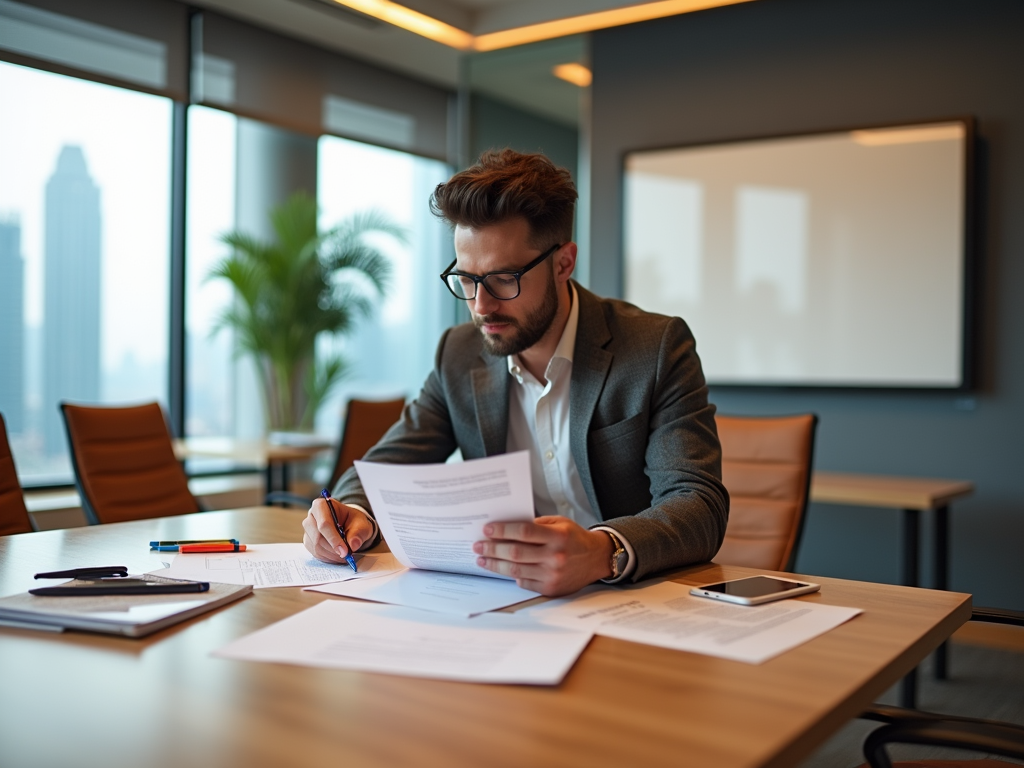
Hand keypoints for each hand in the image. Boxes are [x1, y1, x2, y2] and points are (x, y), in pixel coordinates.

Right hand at [302, 496, 374, 563]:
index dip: (334, 539)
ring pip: (316, 547)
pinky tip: (337, 556)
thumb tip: (353, 545)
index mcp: (321, 506)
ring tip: (345, 556)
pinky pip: (315, 553)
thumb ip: (358, 532)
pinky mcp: (308, 541)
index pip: (324, 524)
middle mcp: (311, 517)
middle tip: (347, 555)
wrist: (349, 524)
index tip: (344, 551)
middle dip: (333, 549)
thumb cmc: (353, 520)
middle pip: (317, 537)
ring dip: (331, 555)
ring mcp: (308, 530)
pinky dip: (328, 558)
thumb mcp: (361, 523)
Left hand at [472, 516, 613, 595]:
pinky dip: (512, 575)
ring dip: (495, 564)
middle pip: (516, 552)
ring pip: (516, 570)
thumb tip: (506, 528)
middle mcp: (555, 556)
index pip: (523, 531)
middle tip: (478, 545)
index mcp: (557, 536)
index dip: (502, 530)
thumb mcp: (559, 523)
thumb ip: (536, 524)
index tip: (487, 529)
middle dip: (493, 548)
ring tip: (482, 559)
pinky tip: (503, 568)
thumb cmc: (574, 538)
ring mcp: (553, 575)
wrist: (596, 559)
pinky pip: (524, 582)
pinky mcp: (551, 588)